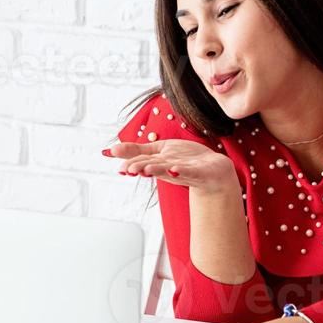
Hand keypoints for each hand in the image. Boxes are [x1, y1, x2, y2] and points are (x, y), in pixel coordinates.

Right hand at [103, 139, 236, 195]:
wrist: (214, 170)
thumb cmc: (185, 160)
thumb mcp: (157, 152)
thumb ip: (135, 151)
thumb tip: (109, 150)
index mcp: (158, 163)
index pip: (141, 162)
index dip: (130, 164)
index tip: (120, 168)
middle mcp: (168, 168)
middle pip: (152, 167)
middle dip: (140, 168)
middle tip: (127, 170)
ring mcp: (184, 171)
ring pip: (168, 170)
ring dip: (157, 170)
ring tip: (146, 169)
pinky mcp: (200, 172)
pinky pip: (190, 171)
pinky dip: (181, 171)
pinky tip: (174, 169)